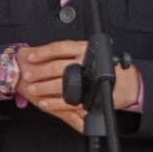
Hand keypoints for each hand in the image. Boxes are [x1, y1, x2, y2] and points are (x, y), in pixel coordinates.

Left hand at [9, 42, 140, 134]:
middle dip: (39, 72)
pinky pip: (69, 101)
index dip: (42, 53)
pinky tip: (45, 102)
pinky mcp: (90, 97)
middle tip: (27, 75)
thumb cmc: (102, 67)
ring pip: (61, 84)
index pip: (60, 48)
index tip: (29, 57)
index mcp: (85, 49)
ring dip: (43, 87)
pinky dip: (54, 103)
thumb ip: (62, 53)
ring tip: (33, 89)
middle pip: (58, 67)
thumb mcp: (85, 53)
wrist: (125, 84)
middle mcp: (87, 62)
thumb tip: (33, 51)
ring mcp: (89, 80)